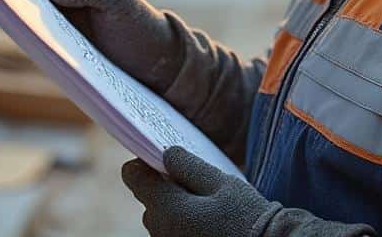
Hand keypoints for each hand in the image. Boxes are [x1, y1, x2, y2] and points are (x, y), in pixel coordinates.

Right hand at [19, 0, 179, 94]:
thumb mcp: (119, 3)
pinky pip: (46, 30)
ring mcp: (72, 16)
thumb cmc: (140, 27)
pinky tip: (25, 35)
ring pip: (42, 8)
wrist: (155, 64)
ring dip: (28, 10)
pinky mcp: (68, 39)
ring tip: (11, 17)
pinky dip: (35, 30)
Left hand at [121, 148, 375, 236]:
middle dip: (165, 187)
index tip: (160, 159)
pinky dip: (183, 223)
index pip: (133, 177)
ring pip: (160, 218)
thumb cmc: (247, 216)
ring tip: (206, 204)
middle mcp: (161, 231)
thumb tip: (166, 152)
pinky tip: (208, 221)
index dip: (143, 163)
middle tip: (195, 181)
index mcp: (168, 209)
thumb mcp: (223, 183)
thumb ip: (190, 167)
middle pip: (148, 200)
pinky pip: (172, 232)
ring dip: (174, 207)